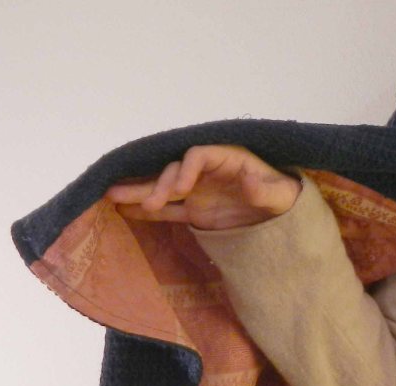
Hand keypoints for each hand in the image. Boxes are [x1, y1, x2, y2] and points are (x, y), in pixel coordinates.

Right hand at [105, 144, 302, 229]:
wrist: (285, 217)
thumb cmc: (285, 198)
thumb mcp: (282, 195)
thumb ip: (264, 189)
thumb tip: (247, 179)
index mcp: (226, 159)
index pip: (198, 156)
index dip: (186, 169)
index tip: (182, 189)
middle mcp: (206, 173)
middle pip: (174, 171)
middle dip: (158, 183)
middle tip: (147, 202)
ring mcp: (198, 192)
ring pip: (164, 189)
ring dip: (140, 192)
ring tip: (111, 196)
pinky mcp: (195, 212)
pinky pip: (168, 210)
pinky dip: (148, 212)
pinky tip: (122, 211)